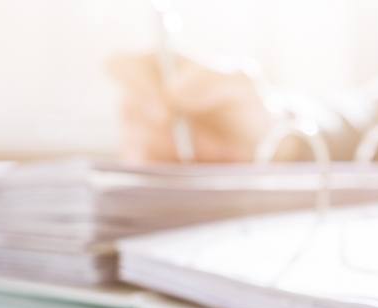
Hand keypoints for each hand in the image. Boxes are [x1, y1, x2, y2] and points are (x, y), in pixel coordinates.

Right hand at [106, 53, 271, 163]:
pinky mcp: (146, 164)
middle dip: (166, 130)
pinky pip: (142, 172)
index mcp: (155, 68)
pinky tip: (196, 169)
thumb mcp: (241, 84)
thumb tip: (173, 91)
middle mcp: (140, 99)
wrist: (258, 148)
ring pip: (136, 143)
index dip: (136, 86)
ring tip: (216, 152)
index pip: (119, 67)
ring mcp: (139, 134)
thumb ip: (210, 79)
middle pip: (128, 111)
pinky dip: (170, 172)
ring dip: (176, 151)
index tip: (168, 109)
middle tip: (204, 141)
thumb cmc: (245, 104)